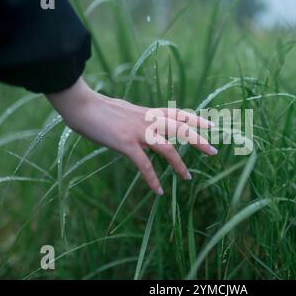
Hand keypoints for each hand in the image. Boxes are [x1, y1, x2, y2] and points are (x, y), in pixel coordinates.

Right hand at [45, 77, 216, 194]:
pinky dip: (152, 179)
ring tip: (187, 177)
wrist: (82, 105)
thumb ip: (135, 116)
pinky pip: (144, 164)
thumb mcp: (123, 110)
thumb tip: (136, 120)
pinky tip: (158, 190)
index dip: (195, 119)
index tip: (210, 125)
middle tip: (213, 151)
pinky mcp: (126, 143)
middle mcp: (148, 120)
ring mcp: (138, 132)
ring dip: (179, 164)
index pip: (177, 113)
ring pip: (167, 148)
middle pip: (180, 129)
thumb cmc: (98, 108)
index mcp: (148, 112)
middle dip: (198, 140)